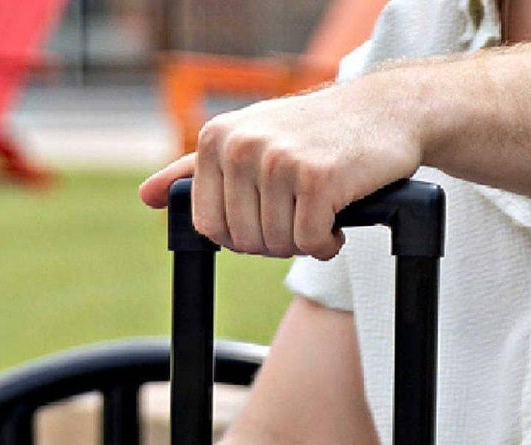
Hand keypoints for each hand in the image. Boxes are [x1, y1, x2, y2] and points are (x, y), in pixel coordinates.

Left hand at [139, 73, 425, 258]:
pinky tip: (338, 217)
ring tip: (320, 207)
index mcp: (216, 139)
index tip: (267, 213)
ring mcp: (278, 160)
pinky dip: (328, 243)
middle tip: (299, 210)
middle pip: (245, 242)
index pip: (210, 228)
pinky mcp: (316, 179)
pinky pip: (310, 243)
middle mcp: (241, 146)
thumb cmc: (313, 133)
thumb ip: (195, 171)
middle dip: (276, 240)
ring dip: (305, 240)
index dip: (243, 235)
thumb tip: (148, 198)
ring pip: (278, 246)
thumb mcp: (247, 140)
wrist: (382, 112)